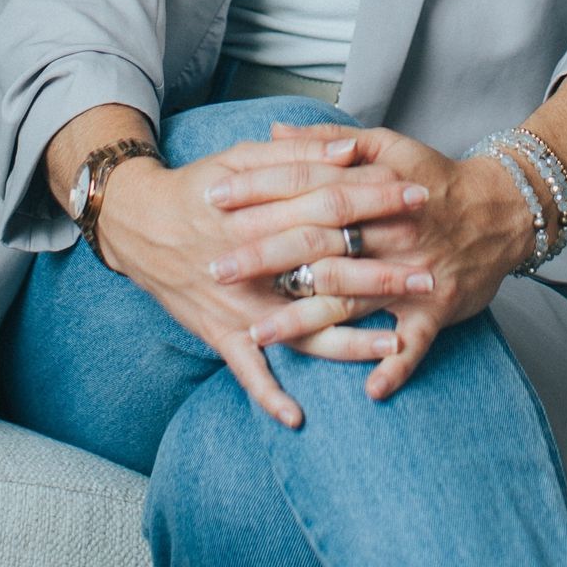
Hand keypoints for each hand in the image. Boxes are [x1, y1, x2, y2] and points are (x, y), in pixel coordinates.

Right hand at [95, 138, 436, 428]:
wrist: (137, 223)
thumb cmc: (197, 187)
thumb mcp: (241, 157)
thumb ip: (298, 155)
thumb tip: (352, 150)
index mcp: (260, 212)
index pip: (330, 205)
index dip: (376, 201)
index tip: (419, 198)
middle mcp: (252, 263)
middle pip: (326, 267)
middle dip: (380, 273)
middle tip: (428, 276)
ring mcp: (237, 303)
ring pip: (300, 327)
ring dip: (348, 340)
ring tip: (395, 342)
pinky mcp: (218, 332)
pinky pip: (245, 371)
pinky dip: (267, 395)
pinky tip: (296, 416)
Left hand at [203, 123, 537, 399]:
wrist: (503, 209)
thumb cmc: (436, 178)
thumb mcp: (387, 145)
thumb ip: (326, 141)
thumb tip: (275, 130)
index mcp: (373, 190)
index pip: (306, 189)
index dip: (260, 194)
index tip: (215, 201)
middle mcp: (389, 233)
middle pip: (319, 246)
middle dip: (266, 259)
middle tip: (217, 269)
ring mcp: (413, 274)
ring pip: (351, 299)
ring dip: (304, 321)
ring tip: (258, 334)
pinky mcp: (437, 309)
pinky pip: (415, 344)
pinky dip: (395, 367)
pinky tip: (369, 389)